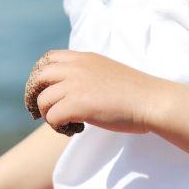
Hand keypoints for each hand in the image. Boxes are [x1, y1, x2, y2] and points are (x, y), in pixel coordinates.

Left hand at [24, 49, 161, 135]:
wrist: (152, 100)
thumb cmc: (137, 92)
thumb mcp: (108, 71)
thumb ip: (89, 74)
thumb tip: (76, 89)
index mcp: (84, 58)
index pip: (49, 59)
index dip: (42, 76)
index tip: (46, 90)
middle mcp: (76, 68)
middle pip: (39, 78)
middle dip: (36, 95)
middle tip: (41, 110)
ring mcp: (75, 85)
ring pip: (43, 100)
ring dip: (48, 114)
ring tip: (64, 123)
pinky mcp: (76, 104)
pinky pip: (52, 117)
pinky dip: (58, 126)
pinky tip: (73, 129)